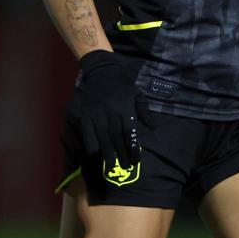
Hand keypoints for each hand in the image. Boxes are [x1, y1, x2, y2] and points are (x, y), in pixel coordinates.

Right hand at [69, 50, 153, 168]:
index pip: (129, 132)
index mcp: (124, 108)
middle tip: (125, 168)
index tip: (136, 160)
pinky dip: (90, 143)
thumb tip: (154, 127)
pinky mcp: (84, 114)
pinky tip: (94, 153)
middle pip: (116, 138)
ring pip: (102, 137)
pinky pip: (87, 132)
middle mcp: (110, 112)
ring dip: (107, 153)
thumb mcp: (136, 93)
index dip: (133, 148)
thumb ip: (144, 111)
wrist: (101, 69)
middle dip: (122, 154)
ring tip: (111, 166)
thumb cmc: (122, 83)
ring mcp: (96, 113)